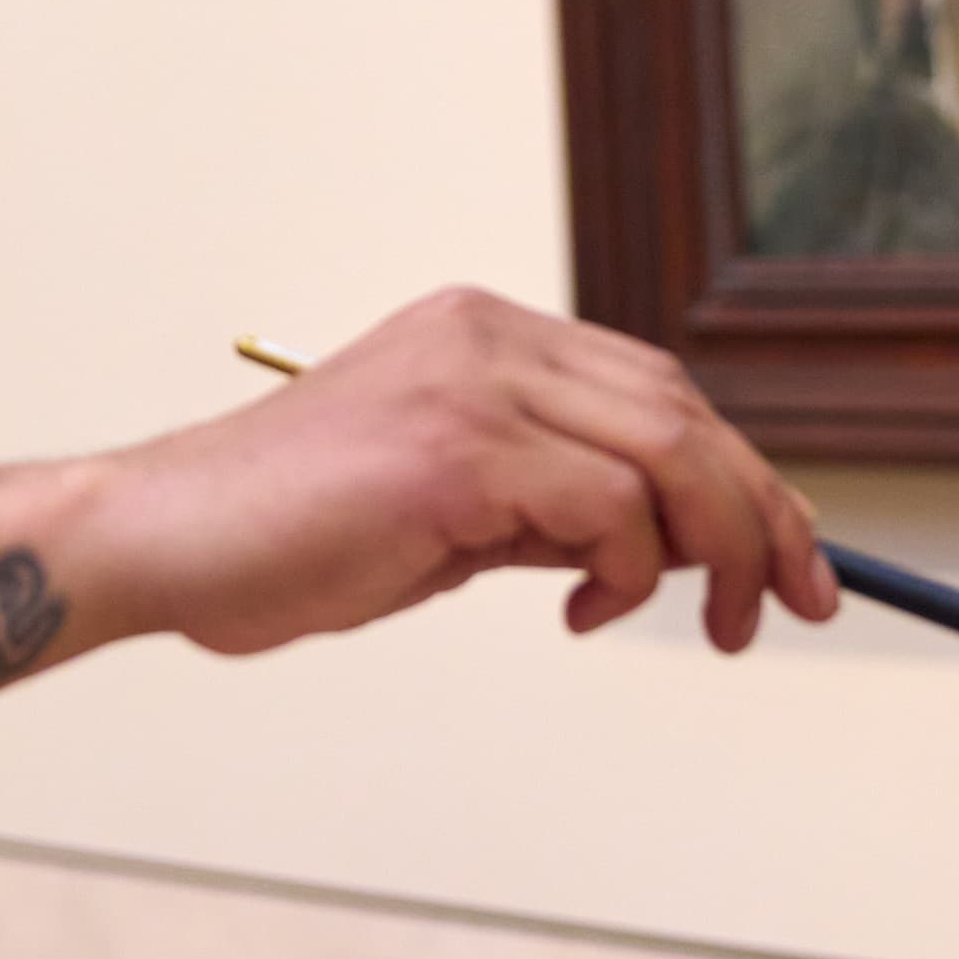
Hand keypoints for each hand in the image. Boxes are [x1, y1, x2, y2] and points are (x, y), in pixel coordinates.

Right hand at [83, 288, 839, 658]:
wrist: (162, 542)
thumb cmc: (287, 539)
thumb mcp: (449, 513)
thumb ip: (550, 510)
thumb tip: (672, 548)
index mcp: (485, 334)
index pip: (656, 389)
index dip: (739, 470)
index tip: (792, 551)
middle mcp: (487, 336)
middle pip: (681, 409)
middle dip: (762, 511)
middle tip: (796, 601)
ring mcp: (471, 383)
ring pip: (665, 452)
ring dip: (720, 548)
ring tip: (721, 624)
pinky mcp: (454, 448)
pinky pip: (605, 506)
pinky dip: (628, 569)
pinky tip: (584, 613)